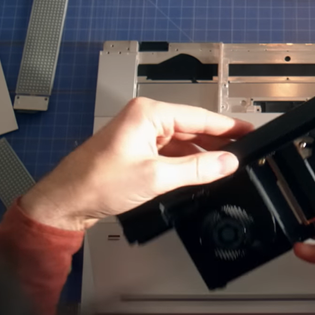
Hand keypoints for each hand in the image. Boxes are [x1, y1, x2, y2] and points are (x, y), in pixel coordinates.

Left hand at [19, 98, 253, 231]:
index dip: (227, 127)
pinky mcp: (135, 151)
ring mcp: (138, 135)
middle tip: (243, 153)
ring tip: (224, 167)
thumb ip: (196, 169)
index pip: (199, 116)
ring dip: (200, 155)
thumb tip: (225, 163)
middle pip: (191, 127)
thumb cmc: (96, 182)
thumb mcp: (156, 177)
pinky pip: (168, 152)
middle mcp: (143, 119)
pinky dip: (184, 162)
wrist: (66, 201)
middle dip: (216, 142)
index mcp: (148, 113)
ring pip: (181, 141)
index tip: (249, 132)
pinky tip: (198, 173)